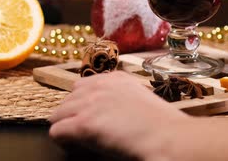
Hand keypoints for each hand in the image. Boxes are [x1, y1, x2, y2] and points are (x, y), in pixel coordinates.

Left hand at [49, 71, 187, 158]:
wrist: (171, 139)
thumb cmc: (166, 128)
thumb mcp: (143, 102)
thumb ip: (122, 102)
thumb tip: (111, 116)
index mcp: (117, 79)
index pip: (83, 86)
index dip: (84, 105)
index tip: (92, 119)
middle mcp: (100, 86)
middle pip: (68, 99)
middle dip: (73, 116)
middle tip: (86, 134)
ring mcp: (90, 104)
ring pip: (58, 115)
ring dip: (67, 128)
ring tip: (81, 143)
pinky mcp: (83, 124)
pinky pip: (56, 131)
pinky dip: (63, 141)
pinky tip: (78, 148)